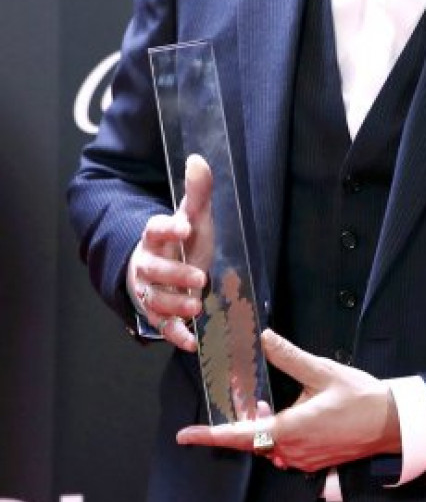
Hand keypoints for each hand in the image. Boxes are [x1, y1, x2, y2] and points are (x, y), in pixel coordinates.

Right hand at [128, 154, 211, 350]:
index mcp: (156, 237)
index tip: (184, 227)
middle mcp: (148, 264)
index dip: (167, 228)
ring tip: (197, 307)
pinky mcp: (158, 313)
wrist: (172, 270)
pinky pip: (161, 326)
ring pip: (154, 299)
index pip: (154, 229)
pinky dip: (175, 335)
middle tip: (200, 278)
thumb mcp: (195, 217)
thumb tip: (199, 159)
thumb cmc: (184, 243)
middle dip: (175, 275)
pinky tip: (191, 342)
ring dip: (174, 305)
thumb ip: (198, 192)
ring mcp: (150, 290)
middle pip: (153, 270)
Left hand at [176, 329, 401, 471]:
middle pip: (252, 442)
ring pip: (268, 446)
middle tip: (230, 403)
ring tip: (260, 402)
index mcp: (290, 430)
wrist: (392, 423)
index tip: (185, 436)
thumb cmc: (360, 397)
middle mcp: (292, 451)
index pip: (241, 436)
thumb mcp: (322, 371)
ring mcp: (303, 459)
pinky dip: (276, 434)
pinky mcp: (314, 461)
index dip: (210, 435)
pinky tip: (283, 414)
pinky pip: (284, 451)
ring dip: (260, 427)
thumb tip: (263, 337)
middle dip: (238, 424)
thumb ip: (289, 357)